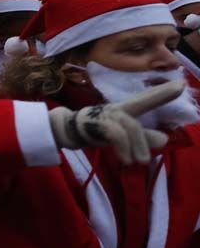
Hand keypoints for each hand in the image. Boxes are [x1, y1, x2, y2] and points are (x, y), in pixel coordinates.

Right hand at [48, 80, 181, 163]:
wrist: (66, 131)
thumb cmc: (96, 132)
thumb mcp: (123, 137)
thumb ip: (143, 138)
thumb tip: (165, 139)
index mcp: (125, 109)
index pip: (147, 99)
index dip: (164, 92)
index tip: (182, 85)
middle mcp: (118, 108)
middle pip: (141, 103)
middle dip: (157, 104)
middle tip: (161, 128)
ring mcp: (107, 114)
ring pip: (131, 126)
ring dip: (138, 146)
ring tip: (139, 162)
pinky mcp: (98, 123)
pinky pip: (117, 134)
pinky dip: (124, 148)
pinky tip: (127, 160)